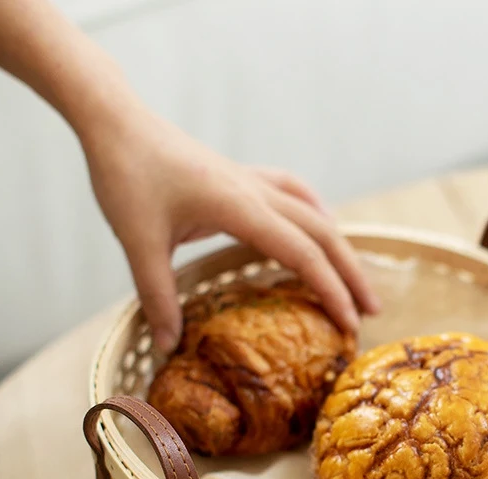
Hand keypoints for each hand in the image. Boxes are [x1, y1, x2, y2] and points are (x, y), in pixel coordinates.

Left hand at [83, 109, 379, 352]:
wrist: (116, 122)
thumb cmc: (125, 176)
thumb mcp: (138, 242)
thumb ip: (157, 296)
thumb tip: (171, 345)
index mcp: (240, 208)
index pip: (302, 254)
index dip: (331, 291)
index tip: (349, 325)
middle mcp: (257, 193)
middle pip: (323, 234)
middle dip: (351, 275)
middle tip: (371, 313)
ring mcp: (253, 181)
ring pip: (314, 214)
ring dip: (340, 247)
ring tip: (355, 280)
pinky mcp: (244, 178)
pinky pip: (295, 192)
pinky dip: (316, 213)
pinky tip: (322, 225)